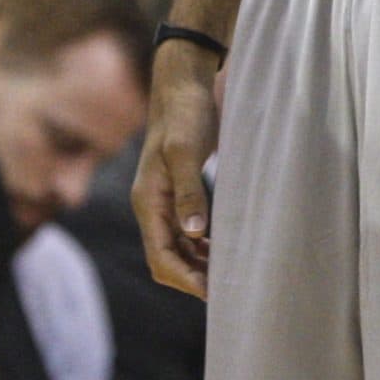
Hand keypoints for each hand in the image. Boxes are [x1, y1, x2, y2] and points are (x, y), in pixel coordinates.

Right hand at [134, 46, 221, 298]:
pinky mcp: (179, 194)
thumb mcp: (185, 151)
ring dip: (199, 265)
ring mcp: (164, 202)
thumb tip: (195, 233)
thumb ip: (190, 192)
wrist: (182, 86)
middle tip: (229, 290)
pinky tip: (225, 248)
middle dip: (192, 278)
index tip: (214, 292)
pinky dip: (203, 247)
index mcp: (148, 201)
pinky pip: (186, 233)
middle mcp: (152, 207)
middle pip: (166, 259)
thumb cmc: (184, 115)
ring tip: (231, 275)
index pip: (160, 257)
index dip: (185, 279)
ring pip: (177, 249)